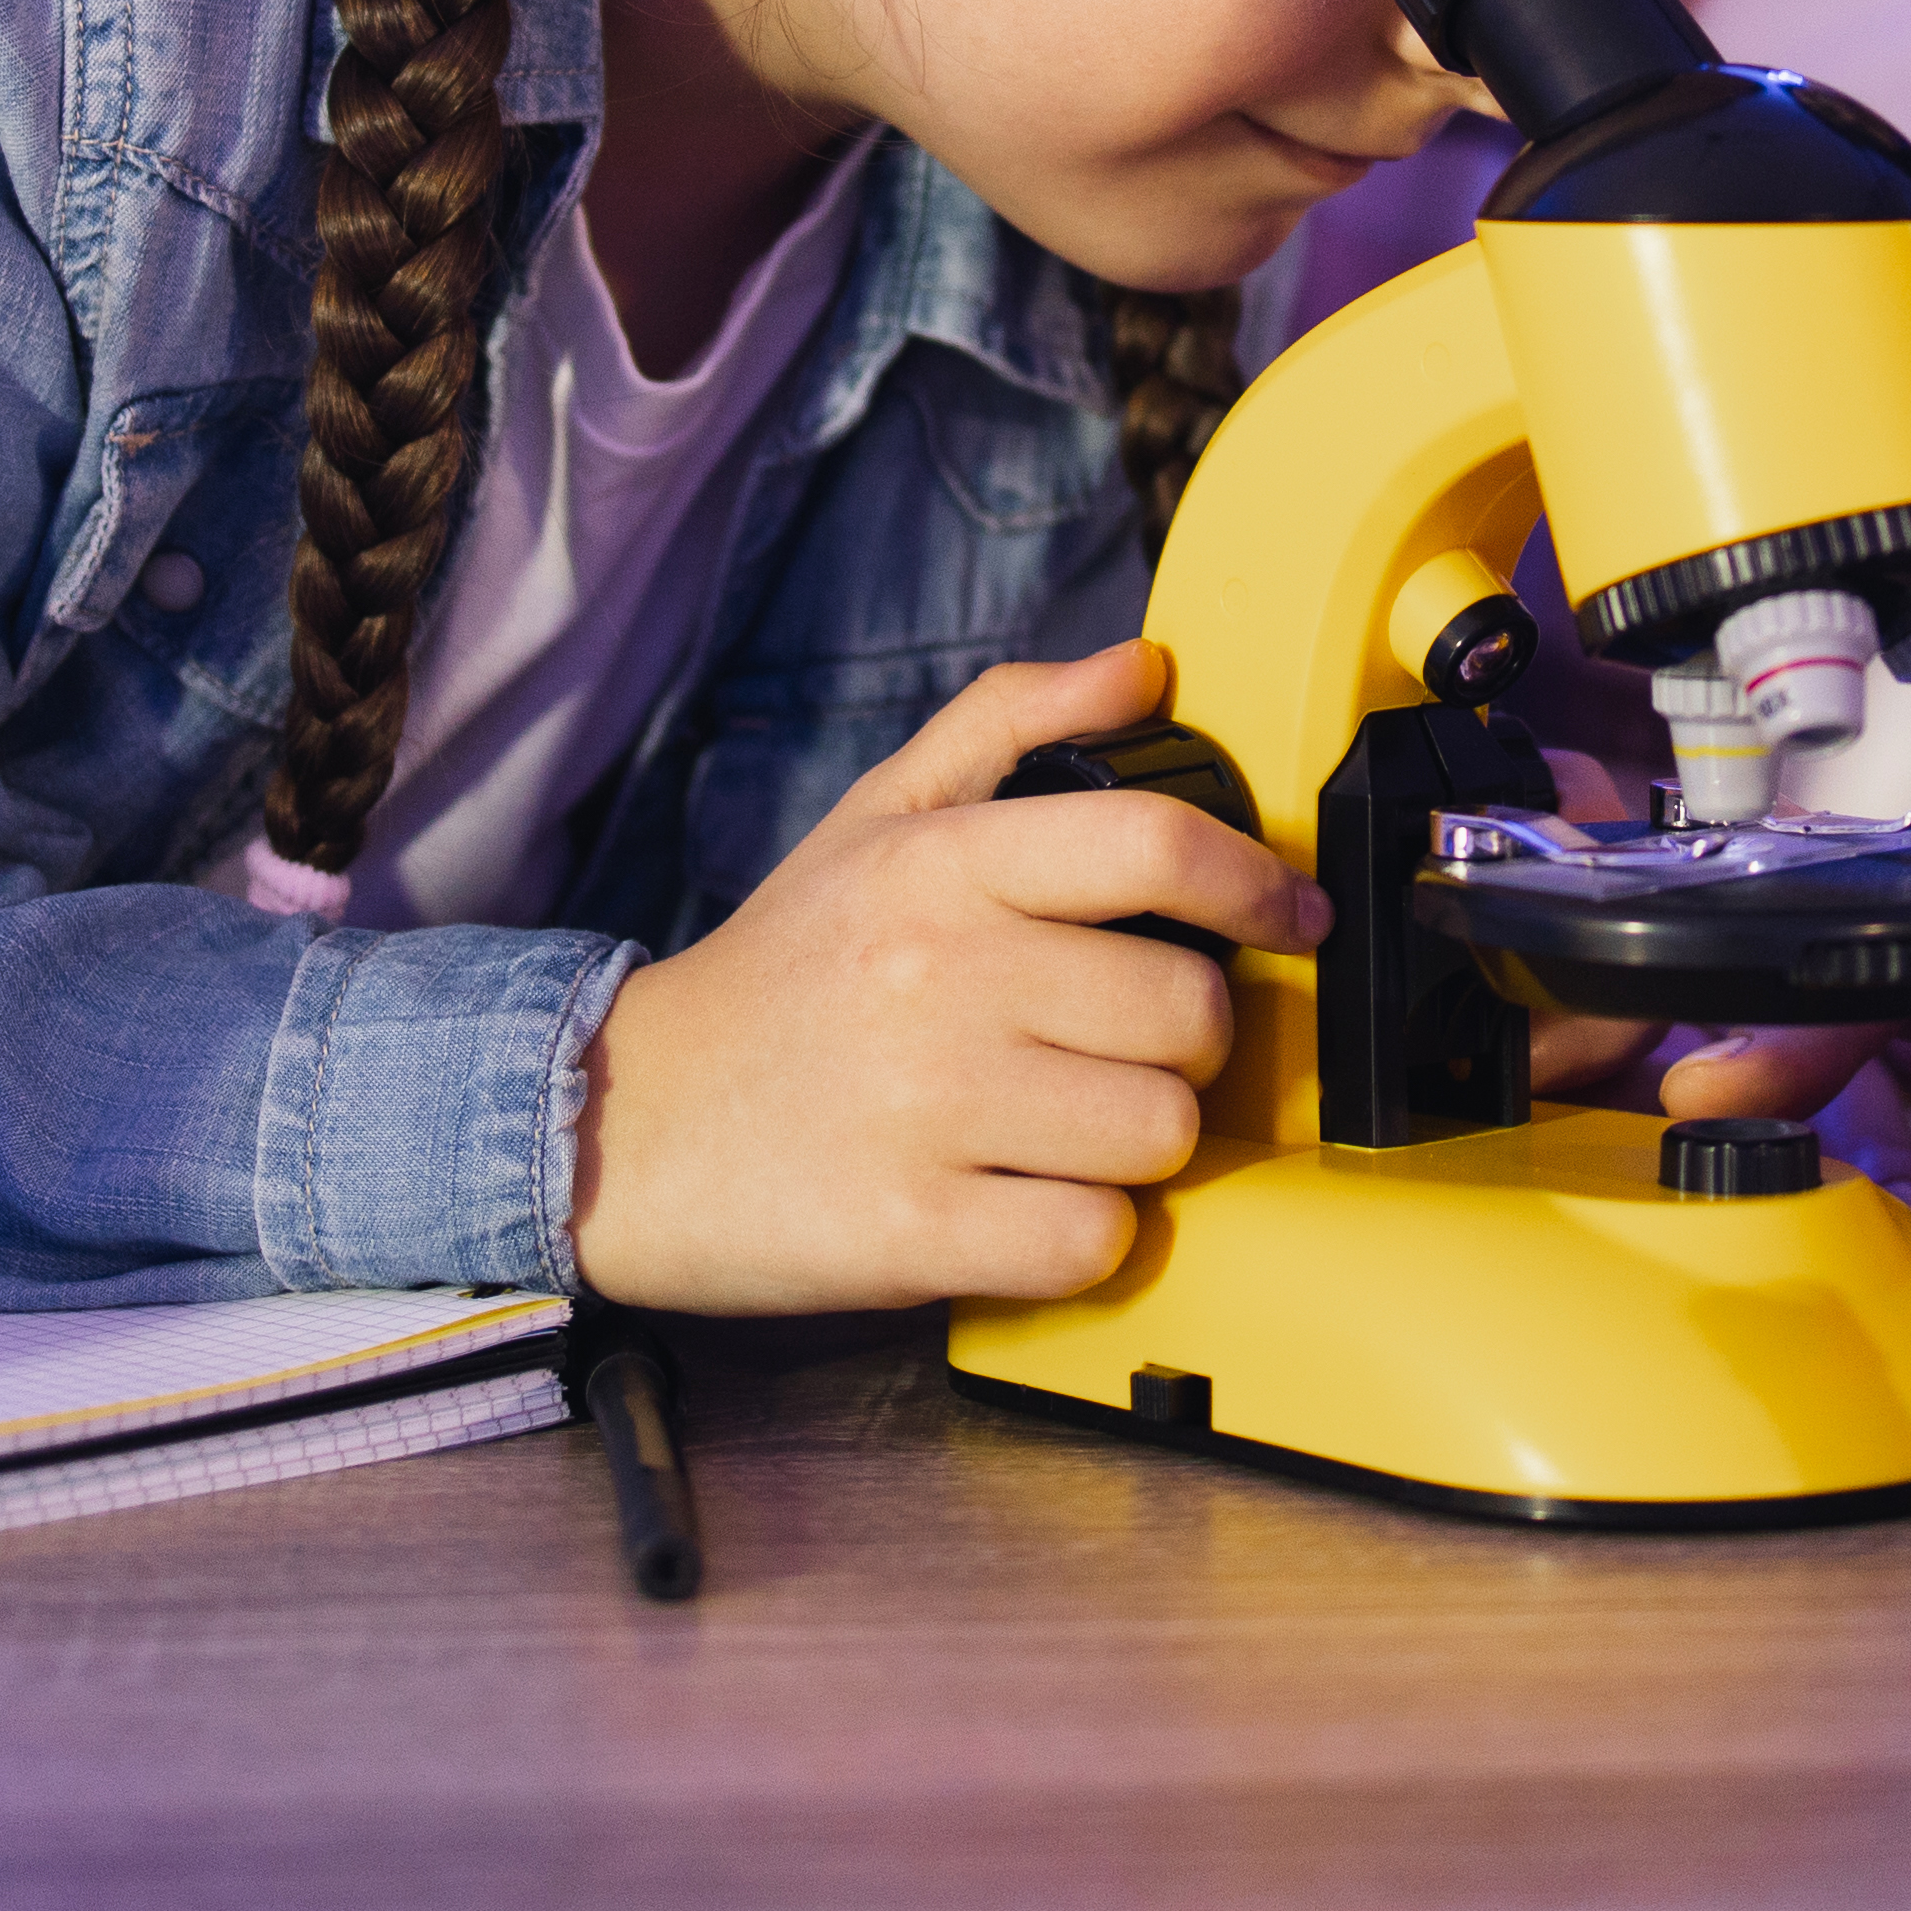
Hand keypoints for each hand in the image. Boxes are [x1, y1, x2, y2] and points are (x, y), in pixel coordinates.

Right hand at [566, 641, 1325, 1313]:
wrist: (622, 1123)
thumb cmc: (781, 975)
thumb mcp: (875, 820)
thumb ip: (1012, 724)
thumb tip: (1146, 667)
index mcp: (940, 867)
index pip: (1154, 848)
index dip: (1257, 884)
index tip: (1289, 915)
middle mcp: (938, 977)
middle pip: (1186, 1013)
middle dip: (1182, 1041)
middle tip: (1119, 1047)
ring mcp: (926, 1111)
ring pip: (1158, 1133)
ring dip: (1137, 1145)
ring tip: (1062, 1128)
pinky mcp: (912, 1234)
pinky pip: (1092, 1242)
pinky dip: (1083, 1237)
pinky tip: (1028, 1203)